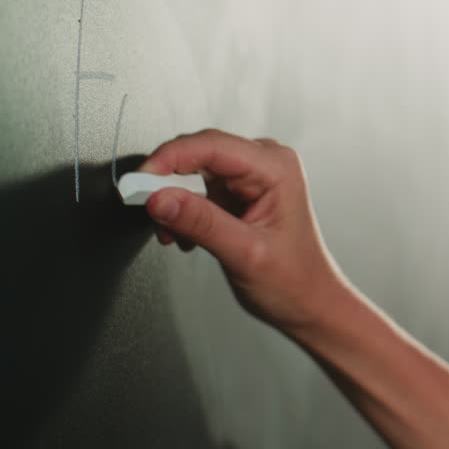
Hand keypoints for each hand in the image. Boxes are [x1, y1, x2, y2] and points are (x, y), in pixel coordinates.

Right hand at [138, 129, 348, 339]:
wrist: (309, 304)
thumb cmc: (295, 282)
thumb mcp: (244, 253)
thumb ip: (200, 223)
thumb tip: (159, 198)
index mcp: (276, 168)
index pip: (210, 145)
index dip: (168, 159)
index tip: (140, 181)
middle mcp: (266, 164)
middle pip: (198, 154)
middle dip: (168, 184)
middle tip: (152, 214)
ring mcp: (252, 177)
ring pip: (192, 172)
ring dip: (174, 202)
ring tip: (175, 235)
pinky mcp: (240, 192)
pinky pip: (198, 189)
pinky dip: (184, 211)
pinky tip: (186, 236)